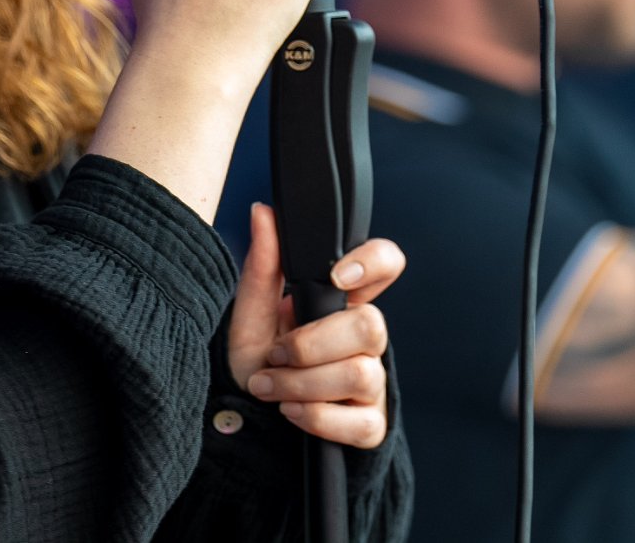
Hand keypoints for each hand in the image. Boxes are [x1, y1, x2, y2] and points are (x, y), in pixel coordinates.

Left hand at [227, 203, 403, 449]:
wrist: (248, 419)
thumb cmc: (257, 360)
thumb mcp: (250, 314)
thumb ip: (262, 266)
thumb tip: (263, 211)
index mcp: (340, 300)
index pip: (386, 263)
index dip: (374, 263)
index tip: (336, 278)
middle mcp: (363, 338)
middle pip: (372, 324)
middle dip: (312, 344)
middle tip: (276, 354)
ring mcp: (371, 381)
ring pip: (361, 374)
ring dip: (301, 384)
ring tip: (269, 386)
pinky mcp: (370, 424)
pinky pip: (361, 422)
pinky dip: (317, 417)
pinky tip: (291, 412)